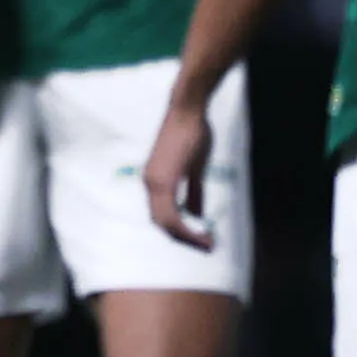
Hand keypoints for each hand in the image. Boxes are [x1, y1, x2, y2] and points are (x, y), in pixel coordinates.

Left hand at [145, 84, 218, 247]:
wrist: (187, 110)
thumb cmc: (193, 133)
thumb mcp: (195, 169)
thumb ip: (194, 193)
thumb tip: (197, 214)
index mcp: (155, 182)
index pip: (163, 217)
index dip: (182, 232)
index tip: (202, 240)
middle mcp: (149, 184)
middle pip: (163, 225)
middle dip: (185, 239)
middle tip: (206, 247)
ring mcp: (153, 182)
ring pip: (165, 223)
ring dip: (186, 237)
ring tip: (207, 243)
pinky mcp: (162, 179)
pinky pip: (170, 214)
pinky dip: (185, 227)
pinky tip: (201, 232)